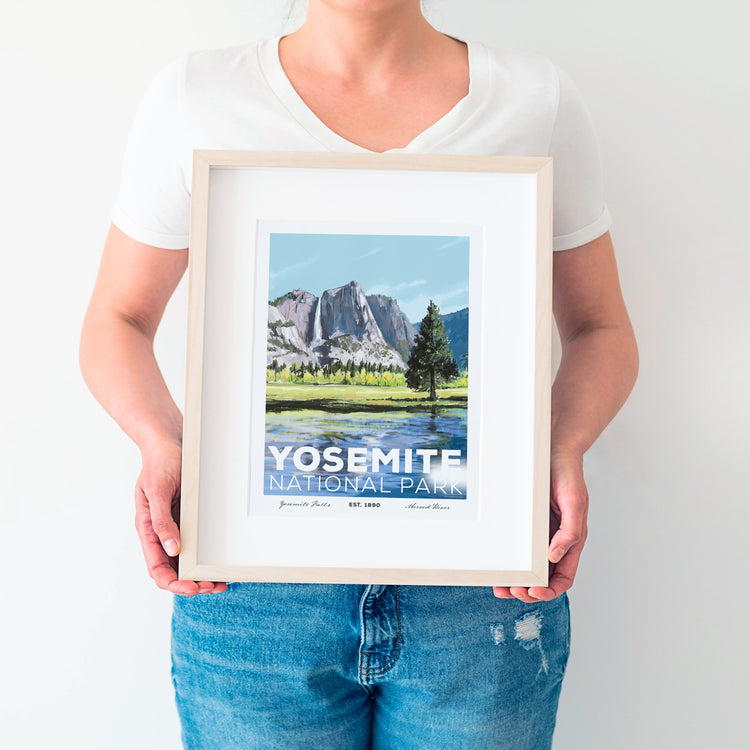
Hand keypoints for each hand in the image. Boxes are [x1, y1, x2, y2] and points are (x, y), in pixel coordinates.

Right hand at [134, 438, 226, 595]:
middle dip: (191, 584)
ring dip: (201, 575)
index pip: (156, 567)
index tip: (191, 587)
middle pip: (174, 570)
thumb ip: (161, 520)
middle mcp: (162, 533)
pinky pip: (198, 545)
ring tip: (220, 583)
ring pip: (187, 561)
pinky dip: (207, 558)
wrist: (169, 443)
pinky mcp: (190, 519)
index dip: (172, 582)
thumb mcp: (157, 490)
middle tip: (213, 587)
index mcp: (148, 530)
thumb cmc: (158, 464)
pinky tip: (220, 563)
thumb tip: (171, 549)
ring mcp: (177, 527)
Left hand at [493, 452, 587, 601]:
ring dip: (516, 582)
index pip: (563, 578)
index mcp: (571, 542)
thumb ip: (570, 531)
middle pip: (543, 578)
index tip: (534, 592)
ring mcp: (539, 535)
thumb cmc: (569, 475)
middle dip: (529, 590)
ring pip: (528, 568)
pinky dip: (510, 563)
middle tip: (512, 591)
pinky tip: (499, 568)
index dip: (550, 590)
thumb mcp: (575, 502)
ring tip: (501, 588)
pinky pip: (518, 550)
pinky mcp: (526, 526)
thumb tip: (556, 555)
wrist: (554, 451)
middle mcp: (555, 542)